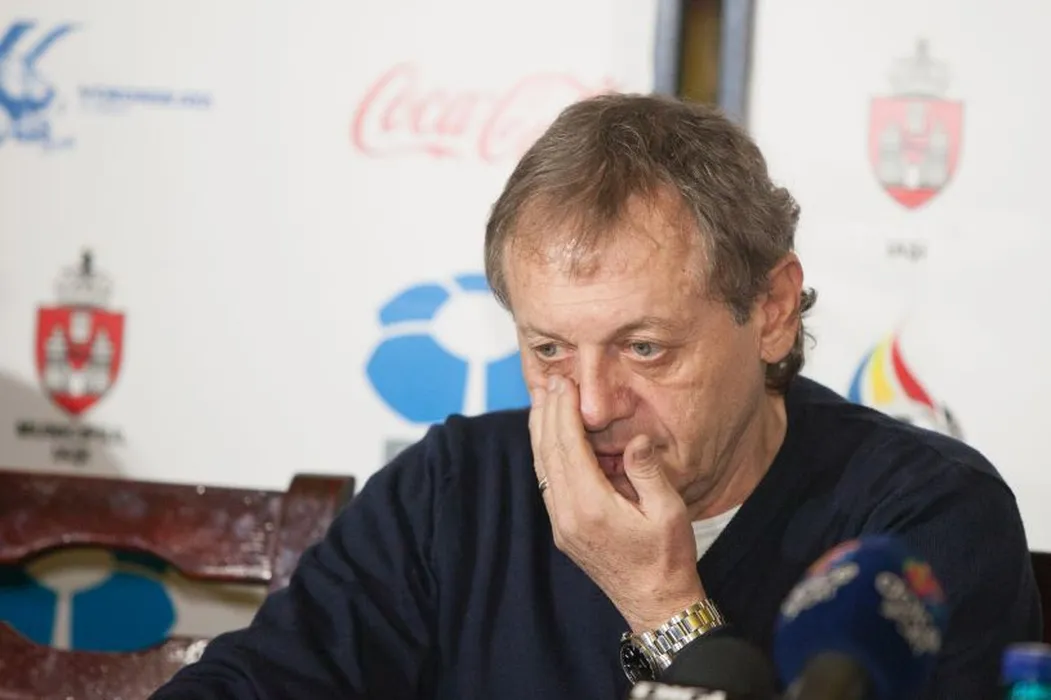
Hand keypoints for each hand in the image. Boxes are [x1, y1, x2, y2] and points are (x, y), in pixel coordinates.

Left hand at [530, 375, 705, 632]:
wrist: (655, 604)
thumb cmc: (668, 558)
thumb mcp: (669, 512)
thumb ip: (648, 471)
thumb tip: (634, 438)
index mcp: (592, 507)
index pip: (568, 448)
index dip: (564, 412)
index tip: (564, 384)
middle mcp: (568, 515)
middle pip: (548, 453)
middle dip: (548, 414)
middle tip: (550, 381)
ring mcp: (562, 524)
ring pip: (543, 468)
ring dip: (541, 432)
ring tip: (543, 400)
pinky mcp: (564, 530)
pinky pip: (548, 483)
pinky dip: (547, 454)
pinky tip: (551, 438)